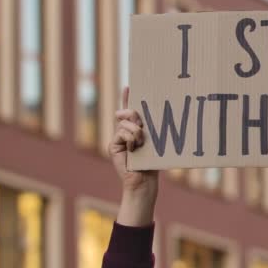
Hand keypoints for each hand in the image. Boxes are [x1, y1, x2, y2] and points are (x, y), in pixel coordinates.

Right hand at [108, 86, 158, 225]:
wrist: (144, 182)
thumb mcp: (154, 142)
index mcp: (135, 130)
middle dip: (133, 113)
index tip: (129, 85)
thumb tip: (145, 120)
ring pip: (124, 123)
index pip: (130, 111)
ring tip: (141, 143)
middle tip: (141, 124)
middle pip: (126, 113)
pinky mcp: (113, 146)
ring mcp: (118, 139)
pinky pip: (121, 133)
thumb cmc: (153, 163)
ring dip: (136, 131)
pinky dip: (130, 139)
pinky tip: (134, 149)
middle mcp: (125, 132)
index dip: (128, 98)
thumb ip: (148, 130)